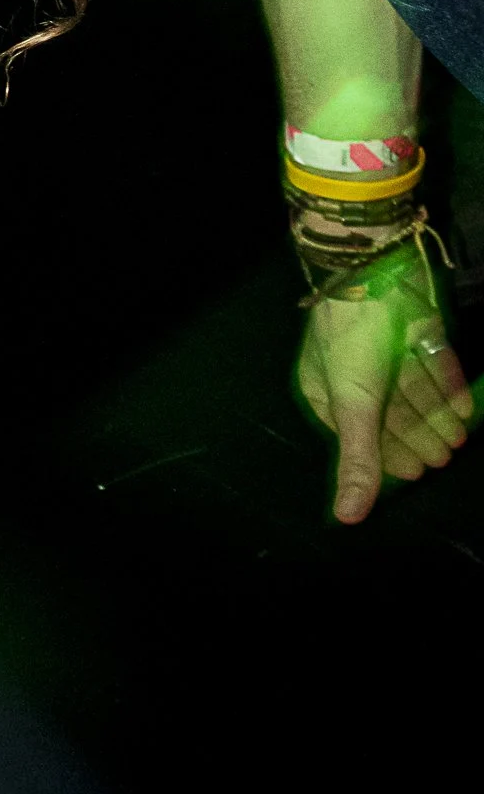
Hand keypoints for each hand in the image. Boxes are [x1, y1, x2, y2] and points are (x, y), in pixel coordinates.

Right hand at [296, 255, 471, 521]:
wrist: (375, 273)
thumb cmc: (351, 343)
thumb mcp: (352, 405)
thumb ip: (358, 460)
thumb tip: (346, 520)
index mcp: (328, 387)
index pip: (360, 430)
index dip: (389, 453)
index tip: (415, 473)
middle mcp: (357, 369)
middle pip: (391, 412)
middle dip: (419, 435)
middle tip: (444, 458)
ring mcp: (387, 347)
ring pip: (415, 389)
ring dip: (436, 415)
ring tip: (457, 438)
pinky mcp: (416, 329)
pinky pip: (433, 362)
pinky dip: (447, 384)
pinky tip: (464, 408)